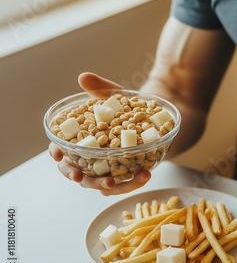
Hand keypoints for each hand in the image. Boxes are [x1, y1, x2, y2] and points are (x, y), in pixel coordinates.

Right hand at [48, 72, 150, 194]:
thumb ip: (100, 89)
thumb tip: (84, 77)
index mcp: (81, 140)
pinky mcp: (127, 174)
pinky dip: (134, 182)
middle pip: (76, 172)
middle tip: (80, 178)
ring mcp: (109, 168)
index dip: (56, 153)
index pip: (61, 149)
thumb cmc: (127, 109)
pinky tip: (144, 174)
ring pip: (100, 184)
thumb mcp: (115, 96)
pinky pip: (125, 184)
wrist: (155, 118)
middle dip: (76, 176)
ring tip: (113, 182)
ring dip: (105, 186)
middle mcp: (91, 158)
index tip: (58, 155)